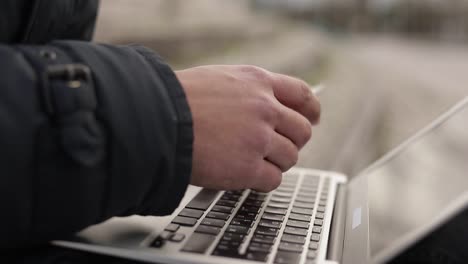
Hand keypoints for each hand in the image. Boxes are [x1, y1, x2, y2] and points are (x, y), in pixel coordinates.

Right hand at [176, 65, 319, 191]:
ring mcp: (258, 138)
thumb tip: (270, 107)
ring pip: (290, 157)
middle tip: (277, 148)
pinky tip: (246, 175)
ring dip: (276, 162)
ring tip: (253, 162)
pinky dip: (263, 180)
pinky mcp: (248, 167)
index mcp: (258, 82)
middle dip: (292, 142)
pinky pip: (273, 179)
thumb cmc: (179, 101)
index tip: (312, 120)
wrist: (155, 119)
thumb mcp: (220, 80)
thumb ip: (249, 91)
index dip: (311, 110)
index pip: (302, 94)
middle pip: (302, 131)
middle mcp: (264, 108)